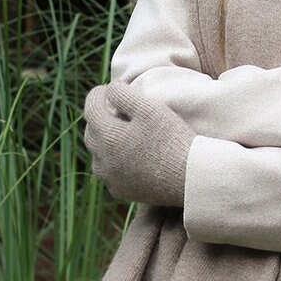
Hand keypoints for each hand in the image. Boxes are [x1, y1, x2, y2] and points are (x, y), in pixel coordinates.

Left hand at [83, 82, 194, 205]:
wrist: (190, 178)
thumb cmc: (172, 139)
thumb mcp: (150, 108)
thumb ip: (124, 94)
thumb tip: (110, 88)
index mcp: (107, 136)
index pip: (90, 108)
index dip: (97, 94)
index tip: (106, 88)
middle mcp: (102, 160)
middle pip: (91, 132)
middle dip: (99, 117)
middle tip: (114, 108)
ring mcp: (110, 179)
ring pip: (98, 154)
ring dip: (104, 141)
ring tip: (121, 132)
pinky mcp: (122, 192)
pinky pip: (110, 173)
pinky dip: (115, 161)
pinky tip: (130, 156)